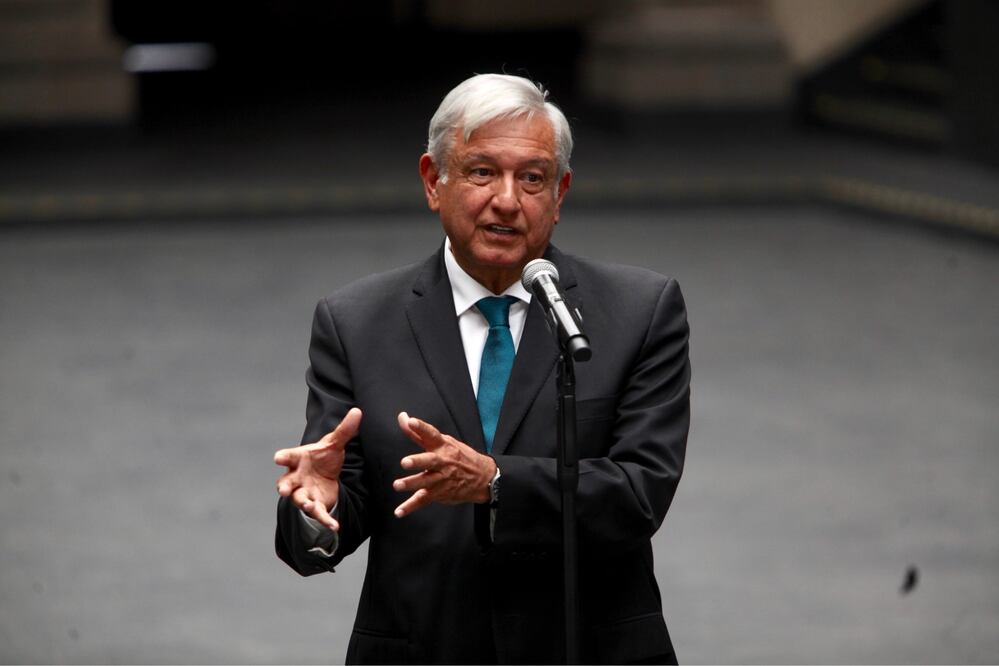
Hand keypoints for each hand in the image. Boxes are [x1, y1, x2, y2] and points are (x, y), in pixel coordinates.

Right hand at [274, 407, 361, 531]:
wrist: (327, 475)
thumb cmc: (324, 457)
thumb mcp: (335, 443)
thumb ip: (344, 430)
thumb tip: (358, 411)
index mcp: (299, 459)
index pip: (288, 456)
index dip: (283, 457)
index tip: (278, 458)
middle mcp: (296, 477)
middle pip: (286, 482)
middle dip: (284, 486)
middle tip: (283, 490)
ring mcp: (304, 492)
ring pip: (299, 500)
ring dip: (303, 503)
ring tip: (309, 506)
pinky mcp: (315, 504)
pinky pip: (318, 513)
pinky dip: (325, 520)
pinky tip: (335, 527)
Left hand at [392, 411, 495, 517]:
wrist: (482, 477)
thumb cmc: (459, 456)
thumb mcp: (444, 441)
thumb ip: (419, 432)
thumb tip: (402, 418)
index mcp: (443, 446)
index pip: (432, 434)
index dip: (421, 427)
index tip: (411, 421)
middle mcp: (442, 462)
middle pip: (430, 461)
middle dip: (417, 461)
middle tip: (405, 462)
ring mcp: (441, 479)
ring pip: (425, 482)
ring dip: (411, 483)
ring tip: (398, 485)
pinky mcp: (439, 493)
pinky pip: (423, 500)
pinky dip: (410, 506)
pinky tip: (399, 511)